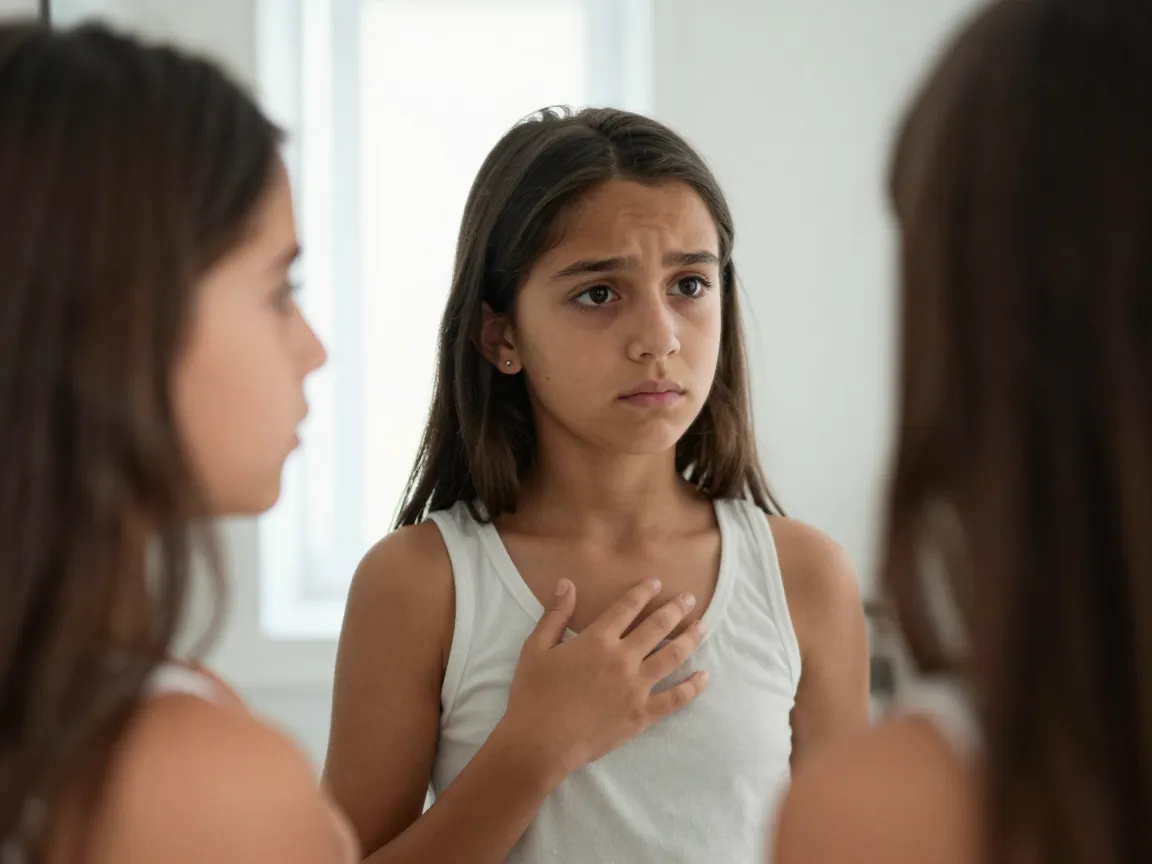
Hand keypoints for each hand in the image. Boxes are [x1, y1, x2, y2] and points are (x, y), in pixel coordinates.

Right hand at [496, 578, 708, 780]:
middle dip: (676, 609)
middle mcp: (622, 658)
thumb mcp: (536, 647)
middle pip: (657, 627)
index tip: (657, 582)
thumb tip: (567, 583)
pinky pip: (675, 699)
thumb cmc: (533, 694)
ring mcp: (636, 687)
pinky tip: (704, 677)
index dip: (643, 592)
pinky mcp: (642, 715)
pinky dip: (692, 687)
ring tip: (703, 627)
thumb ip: (555, 614)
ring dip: (690, 639)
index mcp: (597, 640)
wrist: (539, 742)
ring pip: (672, 656)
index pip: (627, 607)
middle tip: (690, 599)